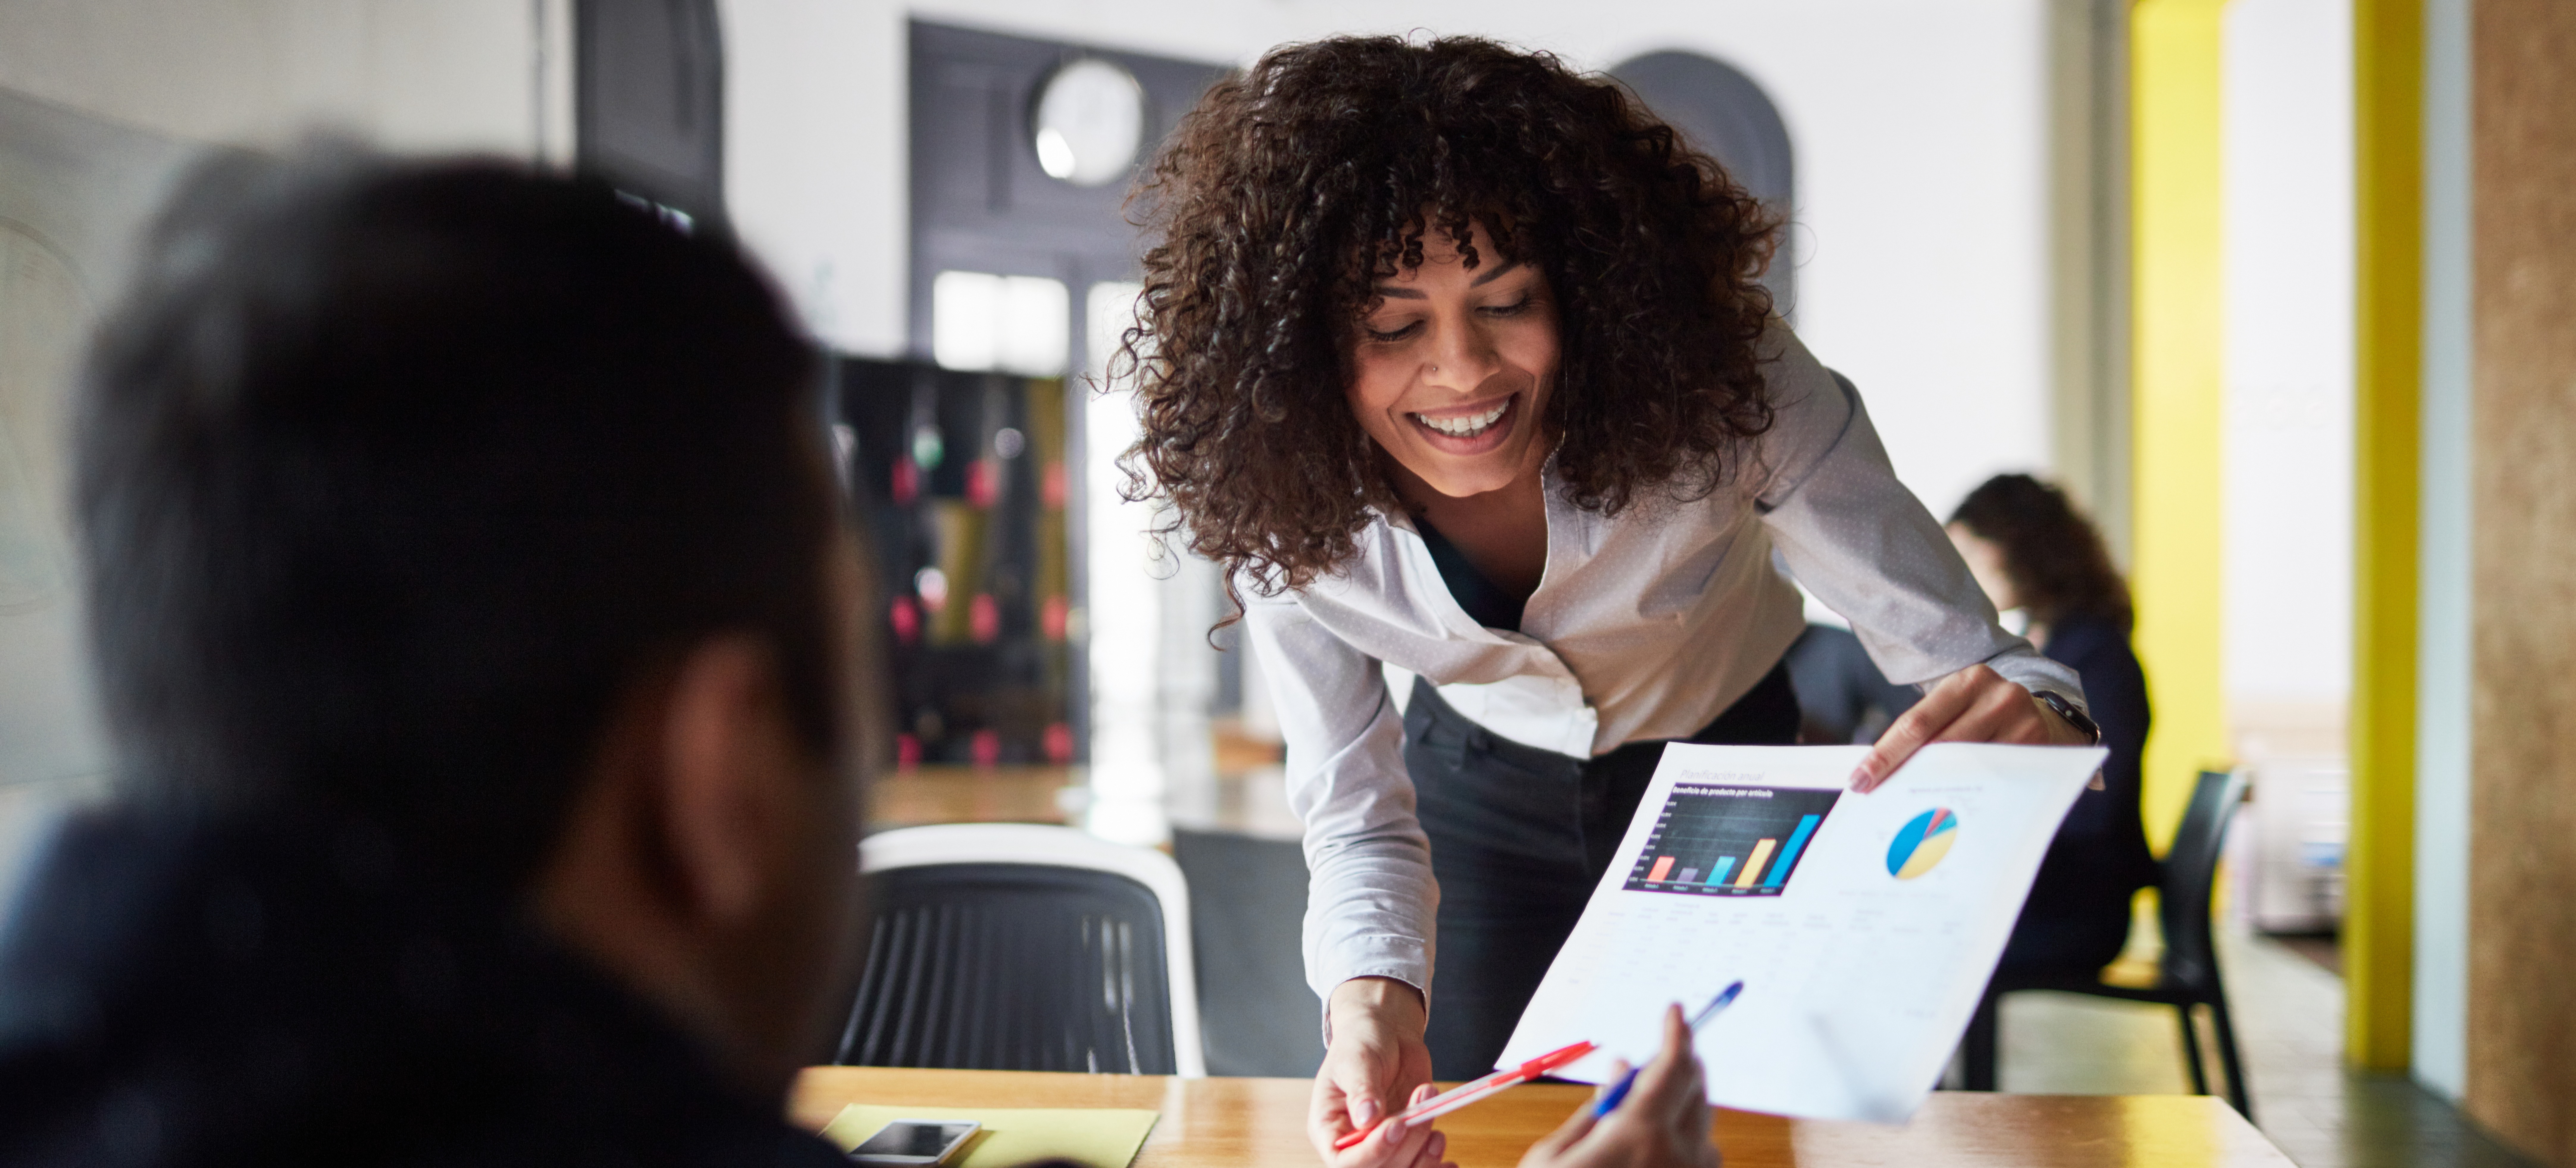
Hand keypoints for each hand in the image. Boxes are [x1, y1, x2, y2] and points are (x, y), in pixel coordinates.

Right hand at [1311, 977, 1437, 1166]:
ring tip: (1431, 1107)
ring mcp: (1383, 1143)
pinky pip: (1420, 1164)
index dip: (1372, 1152)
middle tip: (1420, 1106)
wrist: (1387, 1032)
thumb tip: (1367, 1119)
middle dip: (1405, 1144)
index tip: (1396, 1125)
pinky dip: (1435, 1163)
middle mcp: (1355, 1142)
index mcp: (1328, 1128)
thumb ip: (1362, 1090)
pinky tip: (1449, 1161)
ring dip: (1424, 1151)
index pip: (1344, 1161)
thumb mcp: (1356, 1060)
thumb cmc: (1361, 1042)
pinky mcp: (1407, 1139)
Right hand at [1519, 1004, 1718, 1167]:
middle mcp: (1679, 1156)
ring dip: (1683, 1106)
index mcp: (1640, 1134)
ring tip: (1649, 1107)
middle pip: (1696, 1089)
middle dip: (1681, 1064)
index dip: (1677, 1031)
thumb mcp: (1554, 1156)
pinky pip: (1704, 1161)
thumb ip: (1596, 1109)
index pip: (1673, 1064)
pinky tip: (1659, 1149)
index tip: (1674, 1011)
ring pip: (1704, 1126)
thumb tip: (1622, 1068)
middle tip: (1661, 1052)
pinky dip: (1688, 1143)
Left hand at [1849, 664, 2090, 790]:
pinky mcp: (2039, 746)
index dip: (1885, 755)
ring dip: (1936, 786)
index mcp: (1967, 680)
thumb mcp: (1958, 708)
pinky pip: (1994, 777)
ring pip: (1967, 764)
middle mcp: (1998, 695)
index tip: (1860, 780)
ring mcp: (2022, 721)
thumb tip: (1880, 772)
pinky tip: (1952, 804)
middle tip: (1879, 798)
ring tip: (1911, 806)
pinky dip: (1970, 790)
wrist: (2044, 716)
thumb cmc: (1985, 716)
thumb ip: (1927, 731)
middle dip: (1906, 774)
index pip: (1916, 723)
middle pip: (1941, 746)